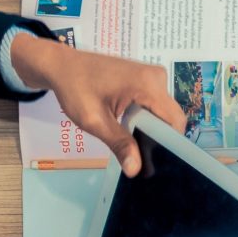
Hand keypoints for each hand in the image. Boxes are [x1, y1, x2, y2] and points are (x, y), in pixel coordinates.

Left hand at [11, 34, 183, 175]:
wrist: (62, 66)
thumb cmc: (75, 89)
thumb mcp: (95, 120)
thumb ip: (119, 144)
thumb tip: (135, 170)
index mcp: (148, 84)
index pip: (175, 121)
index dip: (169, 143)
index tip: (155, 160)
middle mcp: (157, 77)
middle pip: (170, 117)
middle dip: (158, 137)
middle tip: (137, 153)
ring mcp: (153, 76)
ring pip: (163, 112)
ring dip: (151, 128)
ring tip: (132, 140)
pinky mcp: (147, 78)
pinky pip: (156, 104)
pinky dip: (146, 118)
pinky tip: (129, 125)